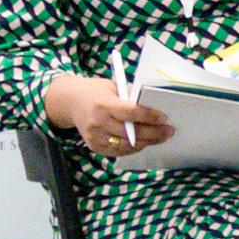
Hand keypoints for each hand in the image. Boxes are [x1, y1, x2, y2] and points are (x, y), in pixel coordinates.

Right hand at [44, 75, 173, 160]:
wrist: (70, 102)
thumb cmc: (96, 92)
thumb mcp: (112, 87)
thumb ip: (131, 97)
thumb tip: (155, 105)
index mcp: (103, 104)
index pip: (130, 113)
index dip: (149, 117)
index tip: (164, 118)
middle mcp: (97, 122)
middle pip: (131, 133)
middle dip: (153, 133)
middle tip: (168, 131)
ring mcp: (94, 136)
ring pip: (126, 145)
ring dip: (146, 143)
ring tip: (160, 138)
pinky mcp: (94, 146)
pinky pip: (118, 151)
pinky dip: (133, 148)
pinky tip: (144, 143)